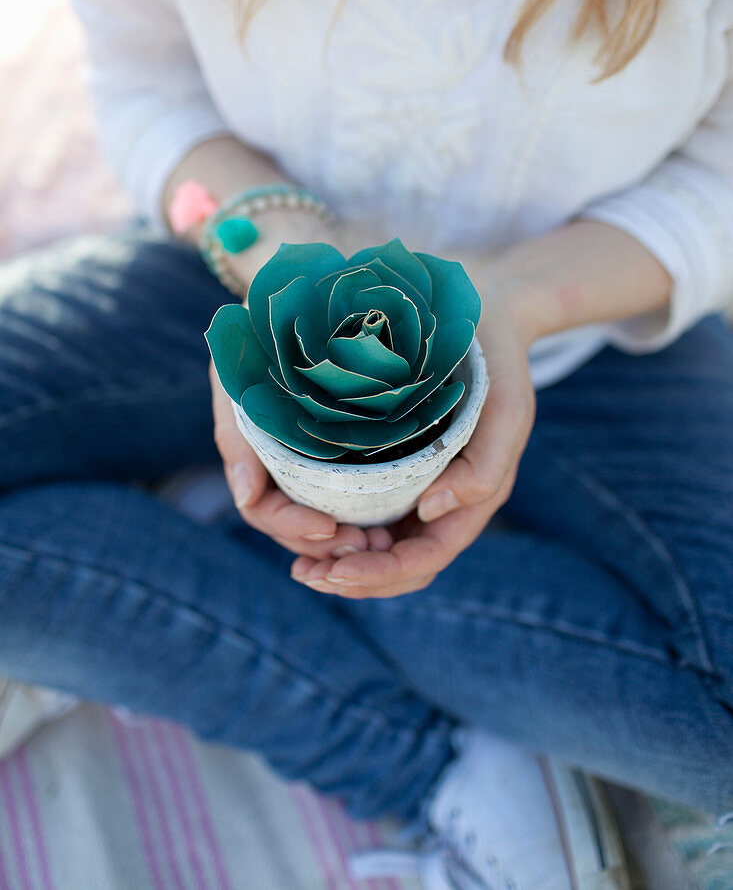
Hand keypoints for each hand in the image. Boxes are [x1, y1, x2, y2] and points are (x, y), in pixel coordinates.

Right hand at [210, 208, 394, 559]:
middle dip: (331, 550)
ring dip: (357, 547)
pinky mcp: (351, 453)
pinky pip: (361, 503)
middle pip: (300, 529)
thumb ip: (235, 429)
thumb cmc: (268, 328)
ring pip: (331, 526)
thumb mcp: (239, 370)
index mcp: (253, 448)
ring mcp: (315, 461)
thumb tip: (246, 495)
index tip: (327, 529)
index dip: (291, 528)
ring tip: (386, 543)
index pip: (263, 510)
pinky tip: (396, 524)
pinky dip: (375, 520)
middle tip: (368, 546)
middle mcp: (285, 461)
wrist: (307, 287)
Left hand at [289, 259, 538, 597]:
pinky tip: (304, 519)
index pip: (424, 559)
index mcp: (470, 499)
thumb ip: (484, 467)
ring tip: (300, 561)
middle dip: (352, 579)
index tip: (336, 571)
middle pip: (396, 565)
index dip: (380, 575)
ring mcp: (417, 486)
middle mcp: (441, 501)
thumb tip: (433, 512)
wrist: (483, 316)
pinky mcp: (393, 462)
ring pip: (378, 545)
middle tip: (303, 573)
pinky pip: (364, 508)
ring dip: (339, 562)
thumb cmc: (497, 364)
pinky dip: (336, 526)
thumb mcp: (505, 409)